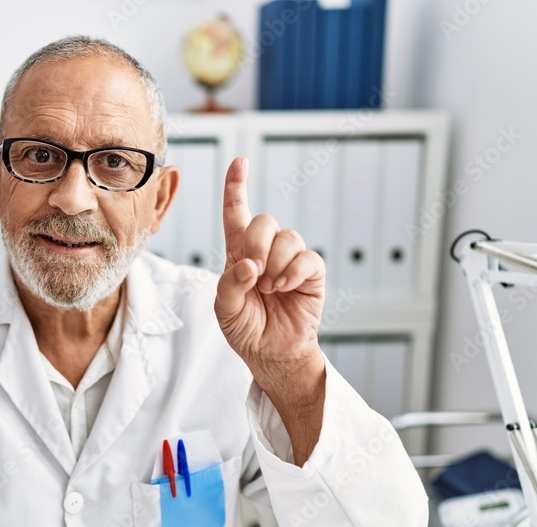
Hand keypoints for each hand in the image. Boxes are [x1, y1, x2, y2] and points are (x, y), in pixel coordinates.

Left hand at [213, 156, 325, 377]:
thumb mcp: (225, 308)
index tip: (240, 162)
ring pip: (287, 237)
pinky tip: (285, 287)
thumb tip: (249, 265)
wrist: (271, 353)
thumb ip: (230, 284)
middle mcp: (265, 251)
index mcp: (238, 254)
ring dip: (274, 263)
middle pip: (264, 221)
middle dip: (255, 245)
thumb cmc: (245, 329)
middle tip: (253, 275)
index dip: (236, 187)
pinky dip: (293, 272)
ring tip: (269, 289)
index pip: (236, 214)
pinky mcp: (311, 273)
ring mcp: (289, 260)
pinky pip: (307, 257)